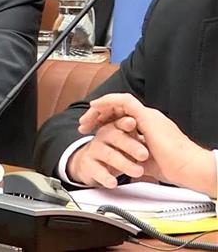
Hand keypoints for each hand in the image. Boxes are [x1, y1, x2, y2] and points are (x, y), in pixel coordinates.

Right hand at [67, 116, 147, 187]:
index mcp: (115, 127)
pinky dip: (106, 177)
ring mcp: (95, 150)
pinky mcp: (89, 165)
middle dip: (131, 146)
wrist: (91, 165)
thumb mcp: (128, 140)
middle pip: (116, 137)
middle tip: (144, 154)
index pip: (121, 122)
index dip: (126, 123)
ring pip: (109, 154)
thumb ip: (140, 134)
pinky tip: (113, 182)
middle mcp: (104, 136)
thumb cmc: (115, 150)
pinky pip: (97, 170)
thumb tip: (159, 130)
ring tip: (138, 172)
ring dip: (124, 163)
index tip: (133, 124)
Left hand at [77, 93, 216, 196]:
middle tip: (83, 126)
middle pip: (118, 110)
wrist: (187, 167)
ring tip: (86, 119)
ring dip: (99, 108)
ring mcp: (147, 115)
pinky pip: (124, 100)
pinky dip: (108, 101)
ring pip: (119, 103)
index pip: (121, 120)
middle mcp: (147, 119)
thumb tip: (123, 167)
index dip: (105, 124)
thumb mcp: (144, 162)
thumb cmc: (172, 168)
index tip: (90, 132)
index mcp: (147, 129)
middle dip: (97, 115)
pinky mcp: (147, 115)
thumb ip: (132, 159)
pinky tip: (95, 107)